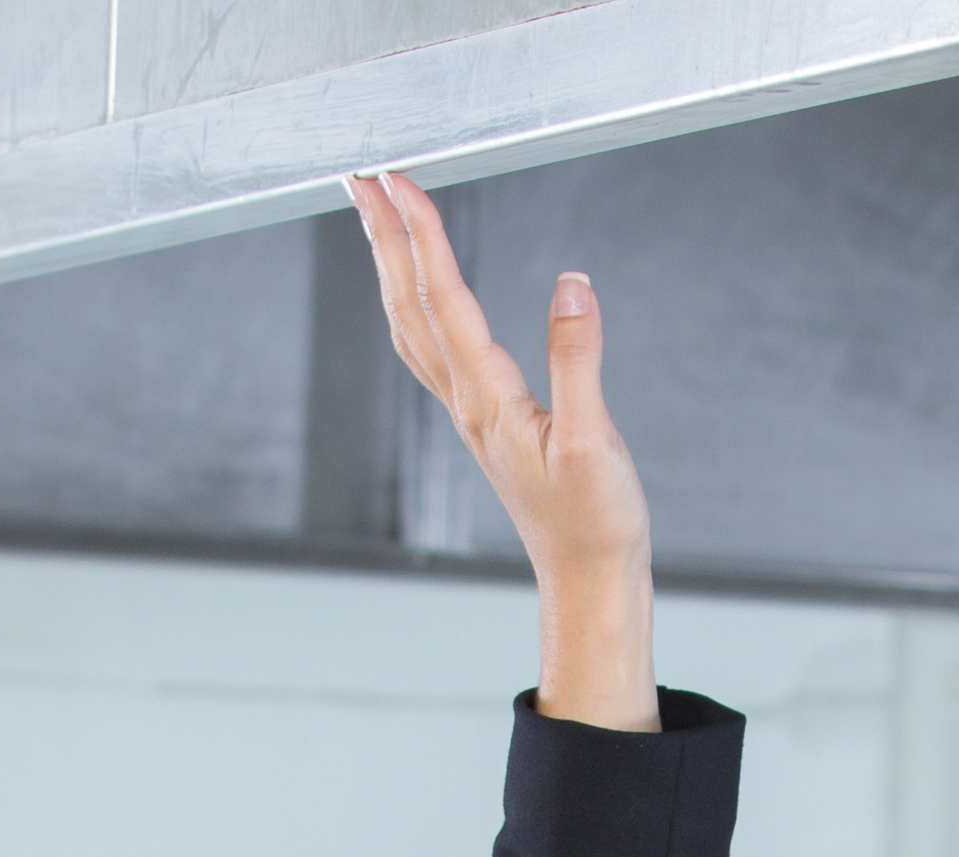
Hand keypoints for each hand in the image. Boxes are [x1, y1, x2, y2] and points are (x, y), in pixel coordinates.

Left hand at [345, 169, 656, 731]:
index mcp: (489, 397)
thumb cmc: (595, 519)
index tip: (401, 181)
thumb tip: (573, 284)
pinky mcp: (482, 422)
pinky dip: (411, 306)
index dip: (421, 235)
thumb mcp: (595, 441)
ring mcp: (468, 413)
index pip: (444, 299)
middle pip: (408, 304)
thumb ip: (578, 360)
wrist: (587, 578)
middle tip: (363, 177)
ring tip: (374, 217)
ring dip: (389, 266)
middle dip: (384, 236)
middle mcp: (466, 401)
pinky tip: (411, 293)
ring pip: (410, 324)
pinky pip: (428, 349)